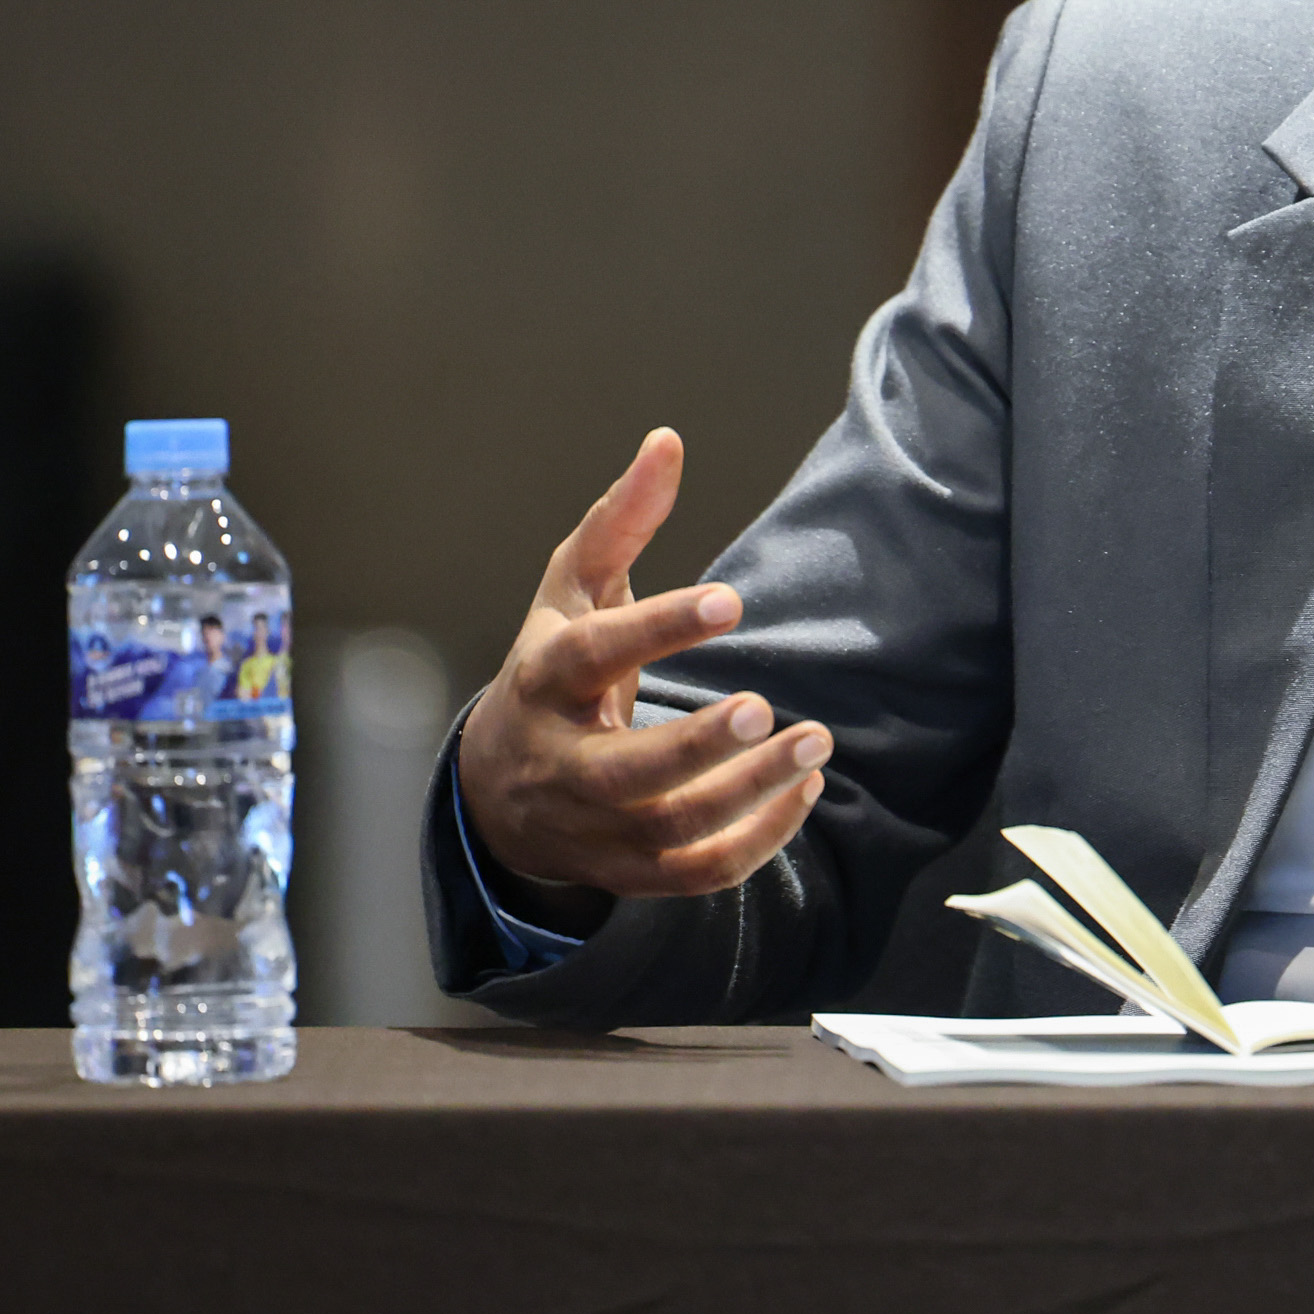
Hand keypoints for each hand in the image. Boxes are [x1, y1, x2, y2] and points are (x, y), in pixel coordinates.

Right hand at [456, 428, 831, 931]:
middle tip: (769, 705)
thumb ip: (622, 519)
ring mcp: (591, 827)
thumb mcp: (571, 589)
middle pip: (624, 773)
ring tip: (815, 744)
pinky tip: (803, 790)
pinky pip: (695, 873)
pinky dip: (757, 840)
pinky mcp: (626, 871)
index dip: (659, 629)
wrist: (498, 794)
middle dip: (700, 746)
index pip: (592, 655)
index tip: (732, 601)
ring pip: (668, 830)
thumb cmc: (549, 669)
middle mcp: (560, 762)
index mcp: (542, 679)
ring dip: (746, 794)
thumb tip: (669, 440)